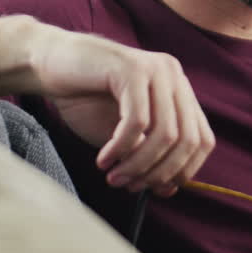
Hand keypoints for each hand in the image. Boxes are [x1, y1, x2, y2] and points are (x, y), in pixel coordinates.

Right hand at [27, 25, 214, 196]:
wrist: (48, 63)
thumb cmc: (85, 99)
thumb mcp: (123, 135)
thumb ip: (147, 156)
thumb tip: (168, 189)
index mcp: (180, 91)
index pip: (203, 139)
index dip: (185, 170)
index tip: (156, 189)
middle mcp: (175, 76)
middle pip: (188, 139)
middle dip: (160, 172)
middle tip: (130, 187)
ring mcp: (156, 70)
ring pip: (165, 133)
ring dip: (139, 165)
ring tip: (115, 178)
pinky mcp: (132, 69)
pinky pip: (137, 121)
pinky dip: (121, 148)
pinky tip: (104, 160)